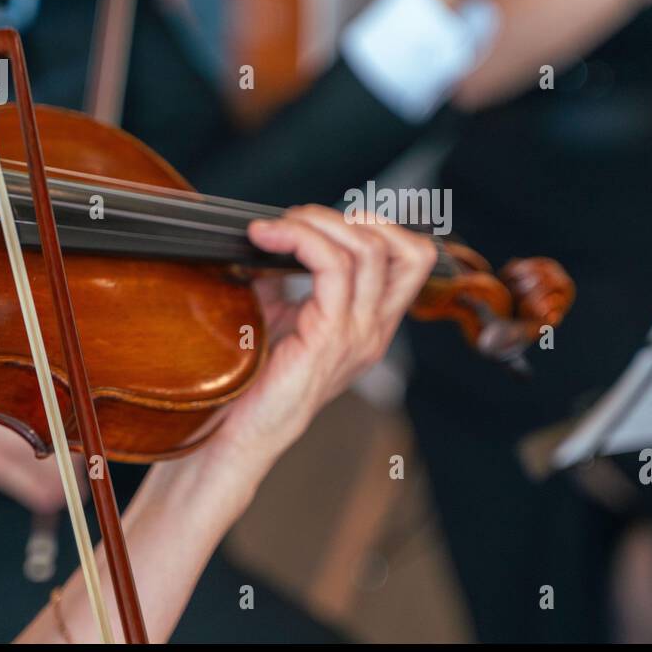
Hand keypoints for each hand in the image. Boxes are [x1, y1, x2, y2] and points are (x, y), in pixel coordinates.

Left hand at [206, 206, 436, 465]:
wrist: (238, 435)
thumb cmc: (254, 382)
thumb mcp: (280, 316)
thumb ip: (287, 276)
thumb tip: (271, 233)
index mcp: (370, 325)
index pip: (412, 260)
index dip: (379, 226)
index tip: (323, 220)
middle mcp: (374, 330)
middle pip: (409, 250)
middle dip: (351, 217)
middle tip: (298, 219)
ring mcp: (358, 335)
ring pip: (369, 249)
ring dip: (318, 222)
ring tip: (276, 227)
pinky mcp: (330, 337)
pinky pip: (331, 266)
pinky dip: (299, 238)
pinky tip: (267, 237)